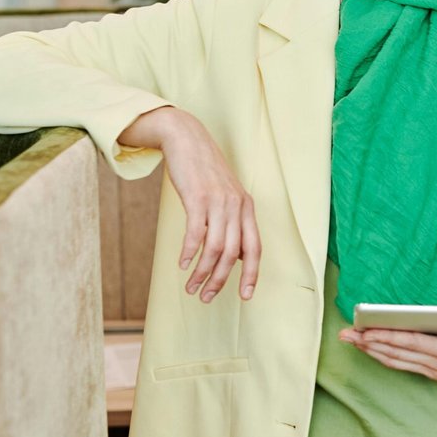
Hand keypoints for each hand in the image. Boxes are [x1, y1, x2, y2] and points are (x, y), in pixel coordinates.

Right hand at [119, 106, 260, 301]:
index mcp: (247, 208)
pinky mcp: (197, 197)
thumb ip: (233, 222)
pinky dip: (189, 253)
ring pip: (215, 248)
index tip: (244, 296)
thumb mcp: (226, 196)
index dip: (251, 274)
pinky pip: (196, 233)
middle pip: (233, 254)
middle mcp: (237, 206)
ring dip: (202, 272)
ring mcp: (218, 202)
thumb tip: (237, 254)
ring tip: (190, 287)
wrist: (187, 139)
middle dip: (220, 280)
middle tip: (205, 297)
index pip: (255, 248)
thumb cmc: (205, 172)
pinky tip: (182, 264)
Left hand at [341, 327, 436, 402]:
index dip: (389, 337)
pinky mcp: (434, 371)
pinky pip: (403, 364)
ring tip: (352, 340)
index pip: (413, 343)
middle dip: (370, 343)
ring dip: (372, 351)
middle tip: (345, 334)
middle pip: (397, 352)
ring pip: (396, 359)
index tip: (368, 331)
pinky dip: (385, 356)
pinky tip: (374, 351)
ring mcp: (433, 369)